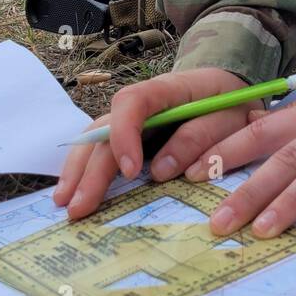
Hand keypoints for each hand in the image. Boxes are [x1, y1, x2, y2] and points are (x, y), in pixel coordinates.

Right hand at [52, 67, 257, 219]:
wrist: (231, 89)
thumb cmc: (231, 102)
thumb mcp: (231, 118)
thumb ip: (200, 137)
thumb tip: (159, 171)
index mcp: (167, 89)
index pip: (132, 103)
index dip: (124, 135)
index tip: (129, 172)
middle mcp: (141, 102)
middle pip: (105, 129)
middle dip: (90, 169)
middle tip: (79, 207)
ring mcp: (131, 118)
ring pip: (95, 138)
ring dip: (78, 170)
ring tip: (64, 203)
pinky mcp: (130, 134)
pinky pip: (101, 148)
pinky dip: (86, 169)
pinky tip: (74, 191)